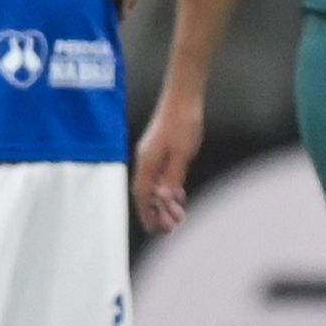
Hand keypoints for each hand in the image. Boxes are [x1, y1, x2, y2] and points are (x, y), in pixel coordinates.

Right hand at [132, 96, 201, 234]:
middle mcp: (145, 160)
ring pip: (154, 185)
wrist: (183, 96)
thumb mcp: (182, 154)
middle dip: (158, 212)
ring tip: (179, 215)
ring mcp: (152, 155)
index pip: (142, 195)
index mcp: (146, 162)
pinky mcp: (160, 149)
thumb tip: (165, 198)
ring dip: (165, 202)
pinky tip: (179, 196)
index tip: (158, 229)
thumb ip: (173, 177)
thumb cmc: (183, 121)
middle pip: (147, 193)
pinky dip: (168, 188)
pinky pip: (161, 175)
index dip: (148, 214)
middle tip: (173, 226)